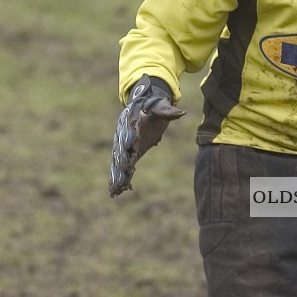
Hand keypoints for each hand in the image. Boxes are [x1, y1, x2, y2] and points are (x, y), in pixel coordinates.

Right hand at [109, 75, 185, 196]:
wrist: (146, 107)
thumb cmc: (155, 106)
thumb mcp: (162, 107)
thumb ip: (168, 111)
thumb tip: (181, 112)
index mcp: (131, 120)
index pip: (129, 131)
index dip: (129, 139)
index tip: (129, 147)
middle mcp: (124, 133)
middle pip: (121, 148)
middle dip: (120, 160)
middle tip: (121, 172)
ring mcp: (124, 143)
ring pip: (119, 159)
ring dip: (117, 173)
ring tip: (115, 188)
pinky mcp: (128, 151)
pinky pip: (123, 164)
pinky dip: (120, 176)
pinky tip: (117, 189)